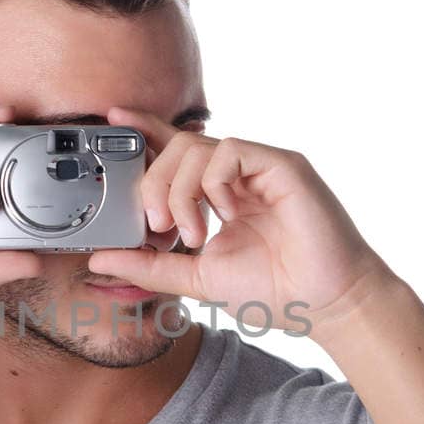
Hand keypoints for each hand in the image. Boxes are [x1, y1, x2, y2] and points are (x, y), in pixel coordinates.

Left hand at [86, 106, 398, 336]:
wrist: (324, 305)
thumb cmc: (274, 290)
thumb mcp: (197, 279)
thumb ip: (151, 265)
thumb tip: (100, 259)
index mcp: (219, 193)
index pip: (175, 150)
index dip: (145, 131)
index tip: (112, 118)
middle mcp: (239, 173)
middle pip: (177, 147)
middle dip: (154, 184)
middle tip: (158, 226)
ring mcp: (262, 166)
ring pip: (198, 147)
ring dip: (180, 191)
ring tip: (192, 233)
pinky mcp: (283, 165)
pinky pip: (231, 151)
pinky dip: (214, 183)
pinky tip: (225, 216)